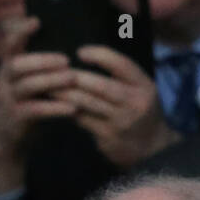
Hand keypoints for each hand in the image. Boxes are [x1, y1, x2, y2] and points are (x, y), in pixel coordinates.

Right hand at [0, 16, 77, 194]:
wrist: (7, 143)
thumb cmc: (23, 108)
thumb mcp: (25, 86)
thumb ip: (36, 70)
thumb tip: (65, 53)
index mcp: (6, 71)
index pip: (8, 46)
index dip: (20, 33)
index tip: (36, 22)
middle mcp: (2, 83)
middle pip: (17, 65)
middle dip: (42, 60)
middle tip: (66, 60)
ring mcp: (7, 102)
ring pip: (27, 86)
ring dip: (51, 80)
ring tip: (72, 78)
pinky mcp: (15, 120)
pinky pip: (35, 110)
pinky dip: (54, 108)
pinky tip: (71, 108)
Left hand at [54, 45, 179, 167]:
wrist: (150, 148)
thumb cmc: (139, 112)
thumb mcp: (140, 91)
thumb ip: (121, 77)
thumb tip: (88, 60)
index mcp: (144, 85)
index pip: (122, 65)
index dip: (100, 56)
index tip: (80, 52)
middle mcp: (134, 102)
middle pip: (100, 85)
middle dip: (75, 78)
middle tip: (54, 71)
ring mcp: (121, 121)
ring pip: (88, 103)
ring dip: (65, 95)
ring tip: (49, 87)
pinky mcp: (107, 137)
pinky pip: (83, 120)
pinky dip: (69, 111)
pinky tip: (56, 105)